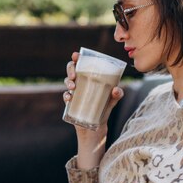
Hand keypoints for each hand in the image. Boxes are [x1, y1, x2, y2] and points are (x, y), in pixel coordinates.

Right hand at [64, 51, 124, 167]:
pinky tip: (69, 97)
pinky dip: (66, 95)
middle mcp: (80, 83)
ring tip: (73, 86)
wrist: (96, 127)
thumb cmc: (104, 110)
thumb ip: (117, 95)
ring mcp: (74, 93)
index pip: (82, 64)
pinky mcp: (70, 103)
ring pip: (67, 82)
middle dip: (70, 69)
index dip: (77, 58)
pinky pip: (65, 96)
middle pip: (71, 70)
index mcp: (89, 78)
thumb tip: (116, 89)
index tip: (76, 55)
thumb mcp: (112, 102)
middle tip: (74, 75)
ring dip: (67, 81)